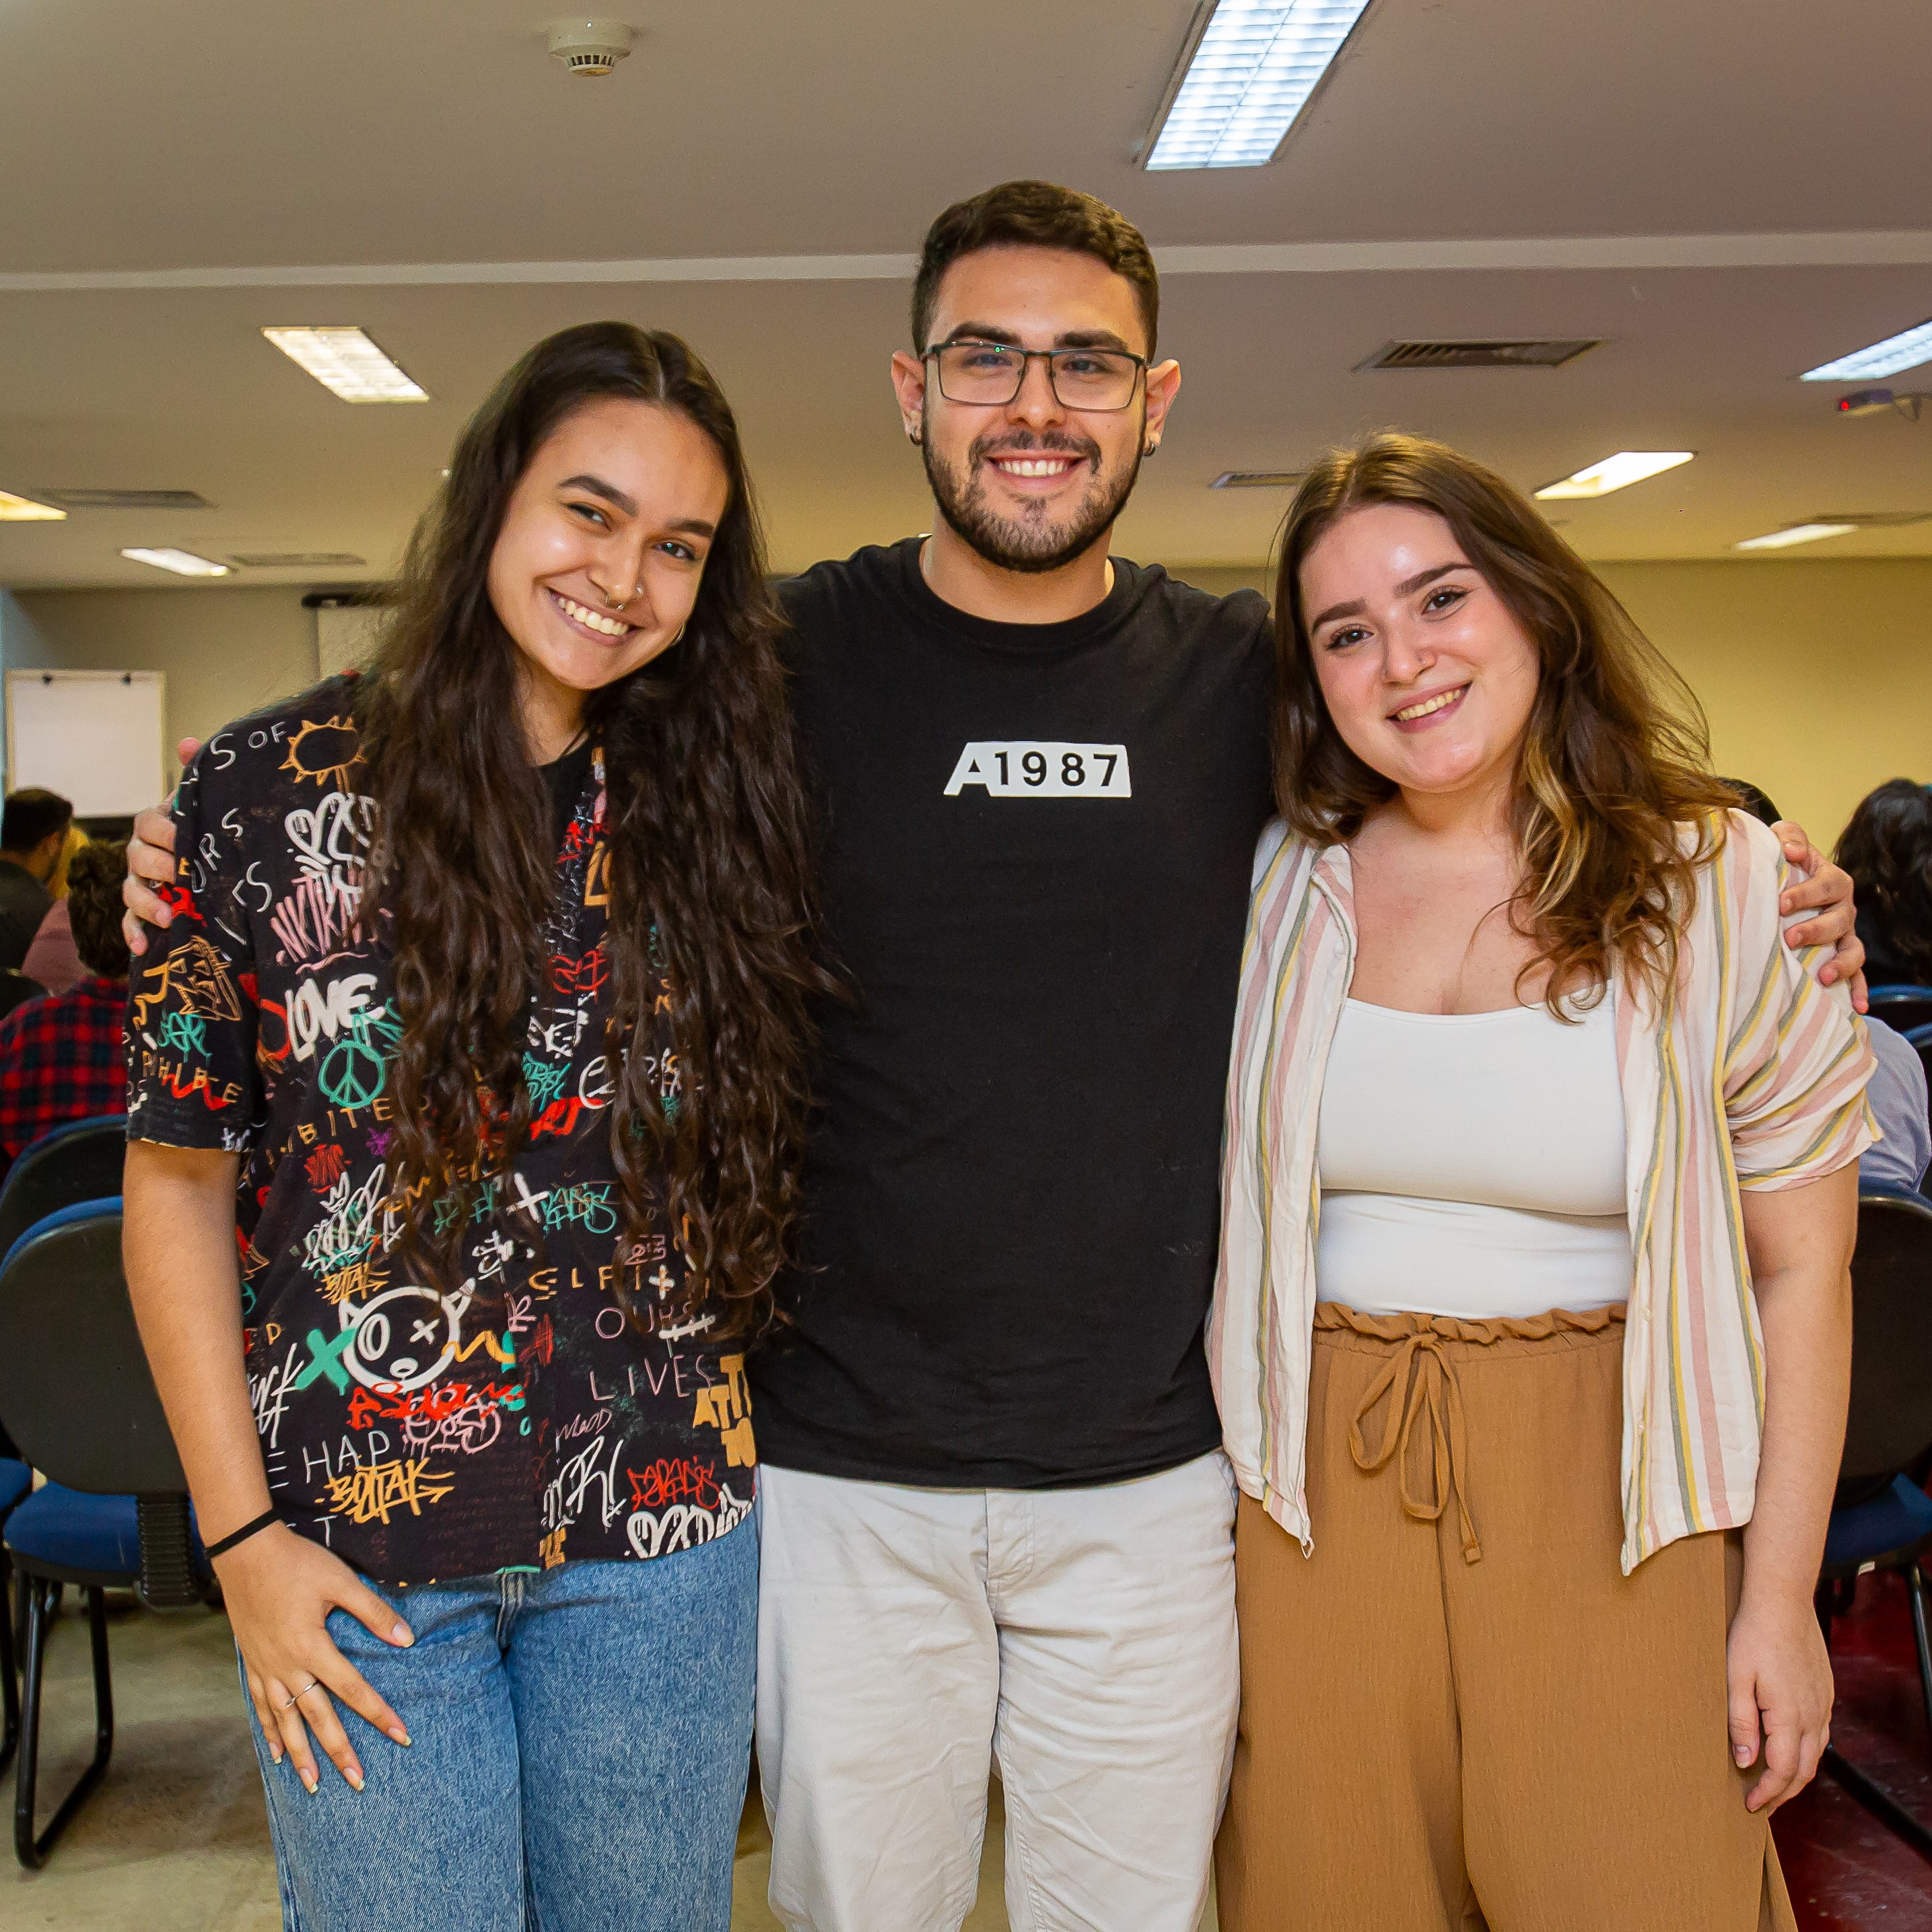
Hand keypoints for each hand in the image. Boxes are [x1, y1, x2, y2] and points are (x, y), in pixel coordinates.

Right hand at [121, 737, 197, 956]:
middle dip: (158, 868)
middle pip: (137, 858)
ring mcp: (140, 883)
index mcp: (156, 825)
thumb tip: (188, 743)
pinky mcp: (143, 911)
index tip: (184, 840)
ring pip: (131, 892)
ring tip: (169, 915)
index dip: (165, 831)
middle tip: (181, 876)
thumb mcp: (206, 805)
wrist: (212, 861)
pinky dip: (134, 934)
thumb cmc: (207, 829)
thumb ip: (198, 775)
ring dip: (147, 904)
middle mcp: (142, 853)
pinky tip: (143, 948)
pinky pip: (130, 923)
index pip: (149, 823)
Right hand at [215, 1523, 414, 1791]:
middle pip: (318, 1718)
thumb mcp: (341, 1581)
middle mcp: (287, 1666)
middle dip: (340, 1752)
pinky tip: (277, 1755)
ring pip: (286, 1722)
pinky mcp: (252, 1663)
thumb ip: (373, 1612)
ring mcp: (265, 1668)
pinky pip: (261, 1708)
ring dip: (301, 1755)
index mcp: (312, 1647)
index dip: (379, 1714)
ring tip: (313, 1786)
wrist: (244, 1552)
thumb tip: (406, 1639)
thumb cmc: (297, 1563)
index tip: (402, 1736)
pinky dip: (270, 1733)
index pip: (353, 1690)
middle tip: (359, 1782)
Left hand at [1727, 1588, 1832, 1812]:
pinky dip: (1807, 1751)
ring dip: (1797, 1774)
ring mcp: (1822, 1704)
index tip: (1751, 1806)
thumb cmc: (1753, 1635)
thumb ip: (1741, 1721)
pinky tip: (1791, 1749)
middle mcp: (1813, 1716)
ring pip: (1816, 1754)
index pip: (1782, 1771)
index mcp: (1789, 1717)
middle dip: (1783, 1792)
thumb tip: (1745, 1761)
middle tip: (1762, 1805)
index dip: (1767, 1793)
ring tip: (1775, 1784)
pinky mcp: (1824, 1692)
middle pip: (1804, 1770)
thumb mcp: (1735, 1677)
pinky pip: (1820, 1734)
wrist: (1782, 1602)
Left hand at [1769, 818, 1867, 1011]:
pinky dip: (1859, 990)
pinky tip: (1857, 1007)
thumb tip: (1791, 851)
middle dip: (1816, 930)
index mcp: (1832, 881)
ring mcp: (1844, 935)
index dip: (1805, 893)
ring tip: (1824, 977)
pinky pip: (1856, 975)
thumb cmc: (1782, 863)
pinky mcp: (1840, 957)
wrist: (1783, 882)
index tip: (1781, 903)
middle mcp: (1843, 909)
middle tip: (1789, 938)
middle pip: (1839, 920)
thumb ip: (1789, 837)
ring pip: (1852, 949)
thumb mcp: (1783, 842)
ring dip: (1840, 964)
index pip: (1825, 885)